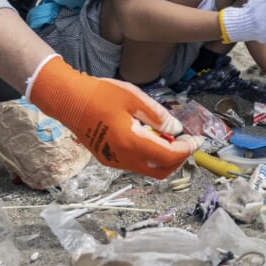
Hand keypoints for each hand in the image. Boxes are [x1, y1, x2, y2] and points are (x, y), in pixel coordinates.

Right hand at [26, 55, 200, 177]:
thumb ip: (158, 116)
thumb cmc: (100, 95)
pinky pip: (135, 163)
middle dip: (178, 159)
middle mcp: (123, 158)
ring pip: (147, 169)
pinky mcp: (107, 158)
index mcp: (131, 144)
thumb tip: (176, 130)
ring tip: (169, 136)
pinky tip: (151, 137)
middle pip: (160, 171)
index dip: (187, 149)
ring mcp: (113, 160)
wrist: (68, 100)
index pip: (169, 156)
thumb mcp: (135, 99)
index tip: (197, 139)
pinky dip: (149, 156)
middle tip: (186, 142)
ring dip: (163, 158)